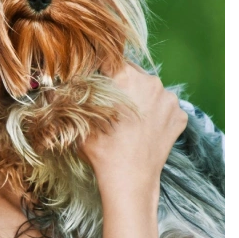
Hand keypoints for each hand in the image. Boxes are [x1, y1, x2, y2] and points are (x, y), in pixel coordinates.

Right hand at [80, 62, 187, 206]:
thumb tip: (58, 84)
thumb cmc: (100, 149)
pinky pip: (165, 106)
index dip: (100, 67)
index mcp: (124, 76)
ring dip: (140, 97)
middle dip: (121, 83)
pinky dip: (155, 113)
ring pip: (150, 89)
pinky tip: (143, 129)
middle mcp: (150, 81)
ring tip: (128, 119)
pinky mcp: (180, 115)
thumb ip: (74, 97)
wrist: (129, 179)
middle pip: (132, 71)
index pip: (110, 58)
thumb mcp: (80, 119)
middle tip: (111, 103)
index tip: (95, 78)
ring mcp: (169, 99)